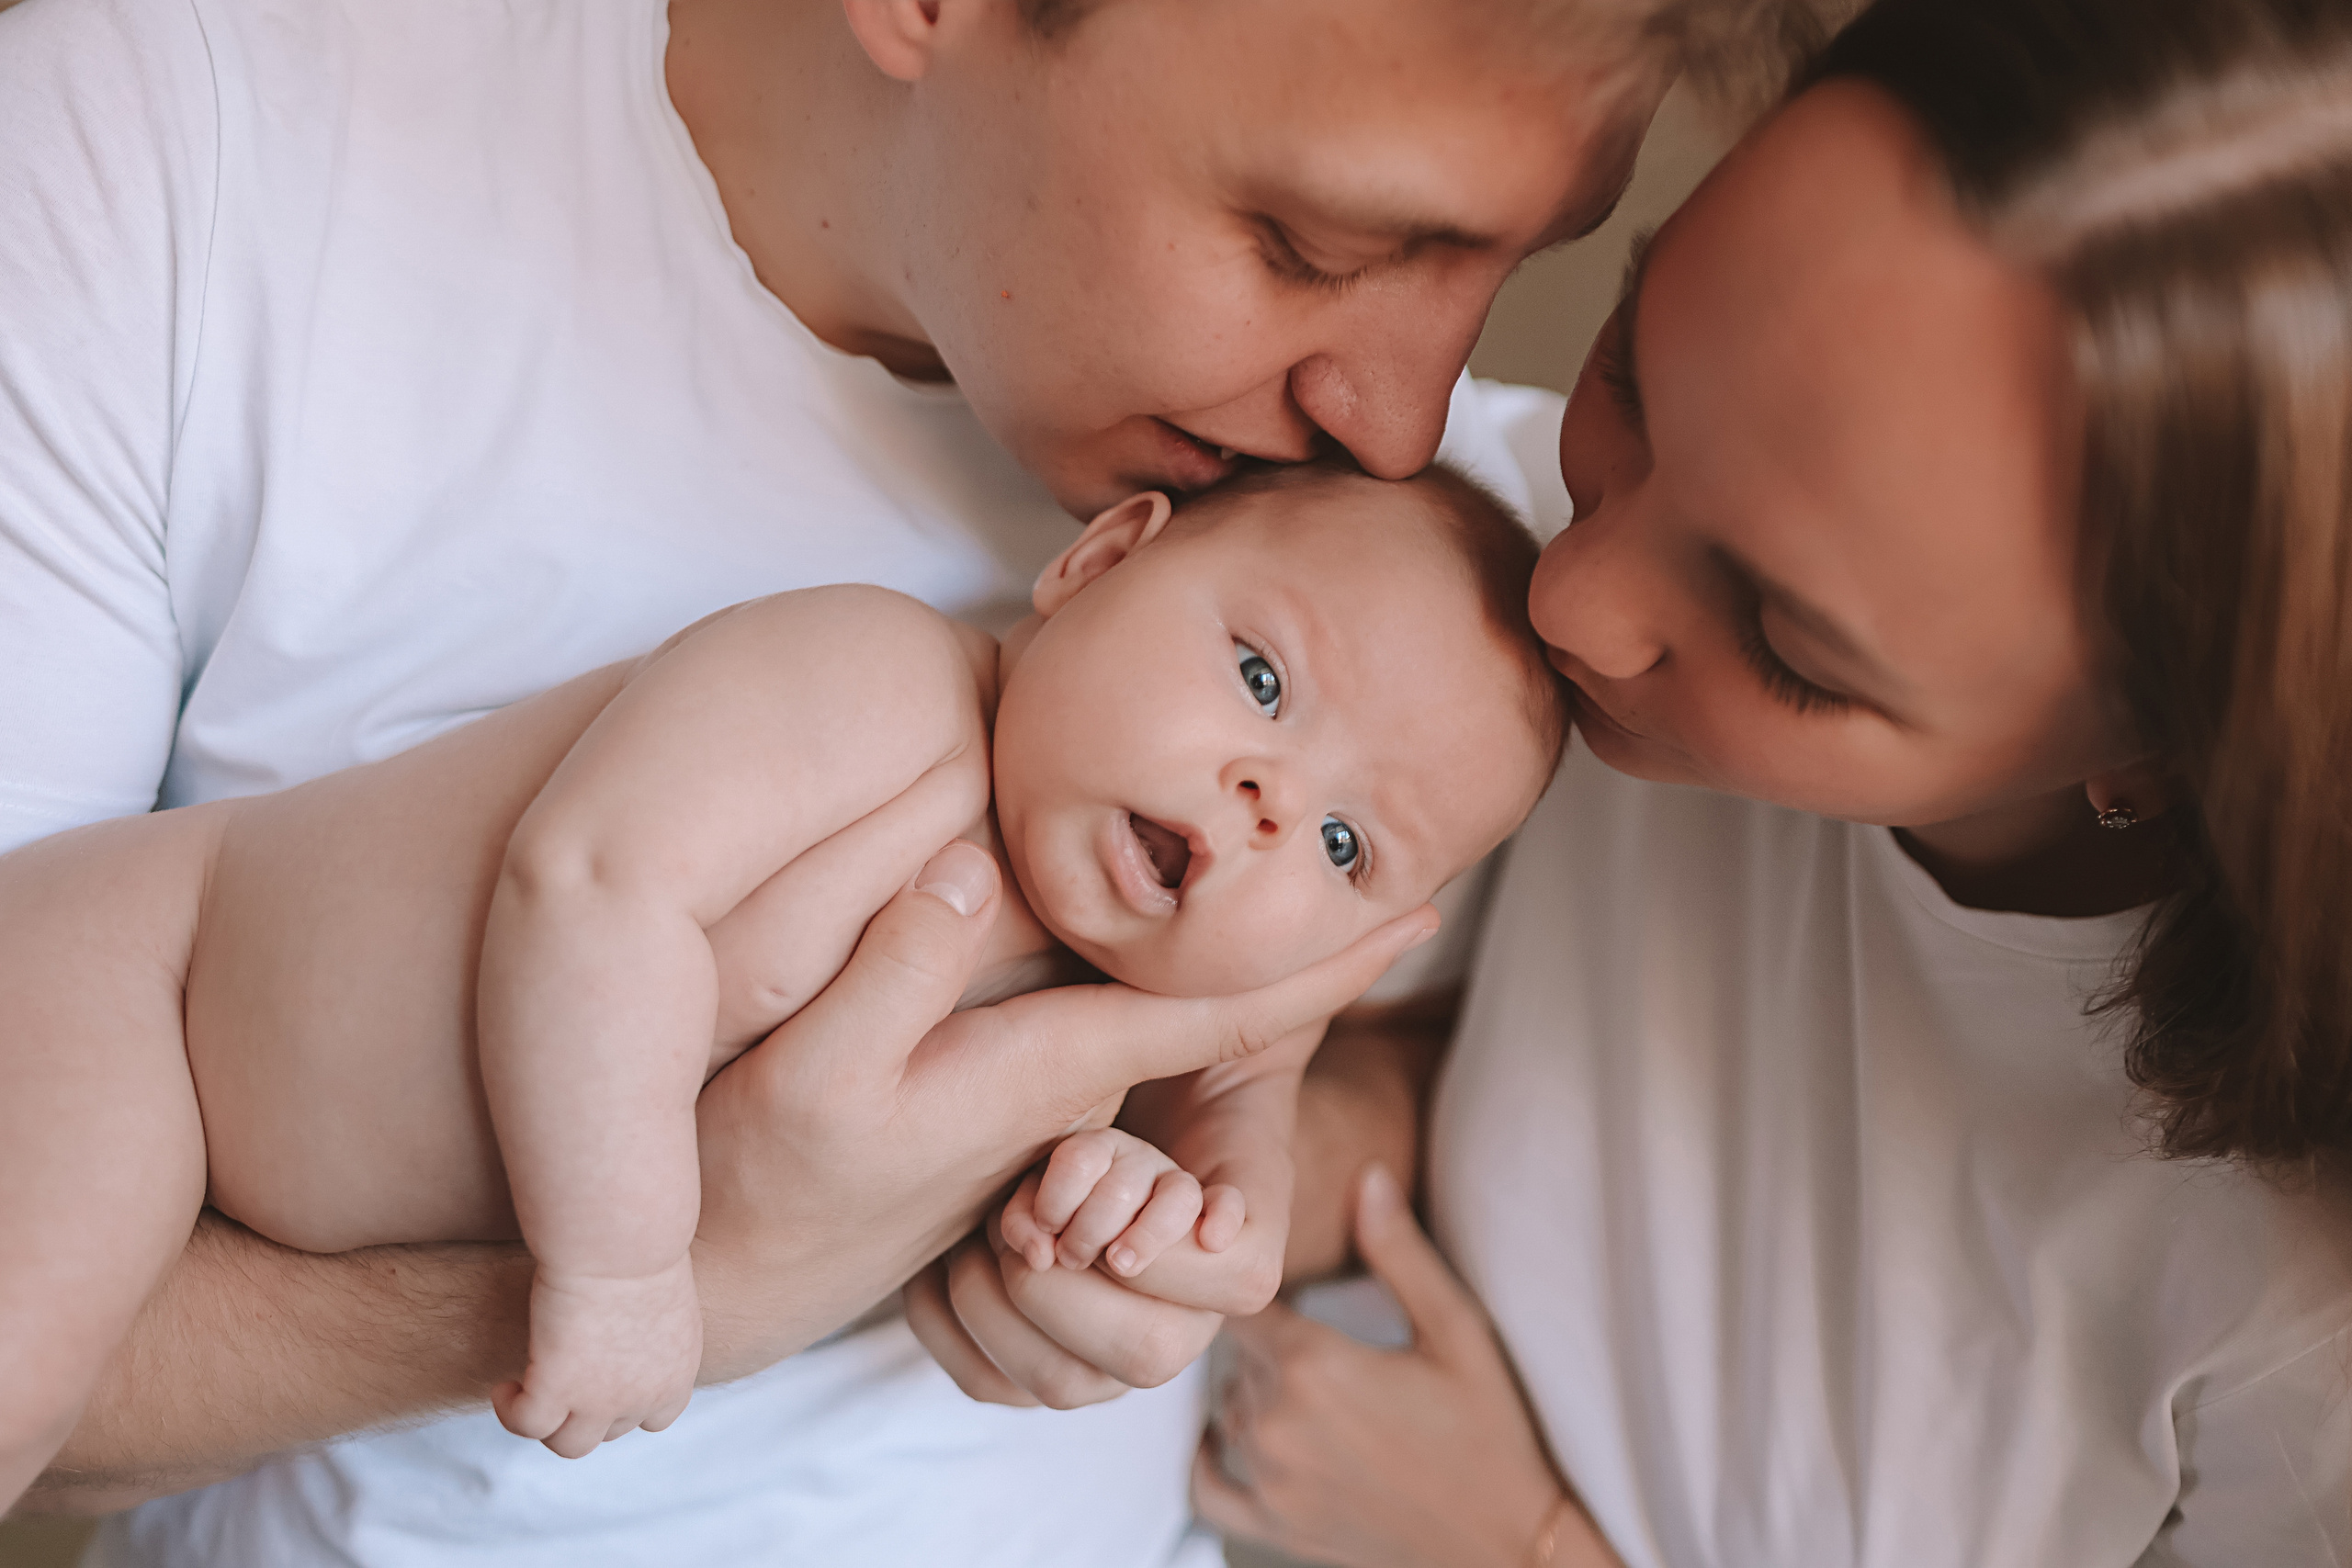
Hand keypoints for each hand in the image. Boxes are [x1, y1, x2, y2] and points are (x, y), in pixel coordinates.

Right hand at [493, 1257, 699, 1457]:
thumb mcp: (661, 1296)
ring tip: (527, 1389)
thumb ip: (649, 1326)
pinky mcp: (557, 1389)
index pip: (656, 1418)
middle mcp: (644, 1395)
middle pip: (609, 1432)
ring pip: (569, 1444)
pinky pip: (526, 1423)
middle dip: (585, 1411)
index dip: (627, 1408)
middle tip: (559, 1379)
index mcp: (676, 1371)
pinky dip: (510, 1411)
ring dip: (549, 1423)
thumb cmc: (641, 1246)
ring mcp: (601, 1400)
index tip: (602, 1385)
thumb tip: (625, 1324)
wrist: (621, 1240)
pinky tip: (502, 1387)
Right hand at [688, 841, 1436, 1381]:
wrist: (726, 1269)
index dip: (1318, 963)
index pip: (1219, 1015)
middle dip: (1305, 954)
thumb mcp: (816, 1072)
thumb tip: (976, 864)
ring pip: (1162, 1024)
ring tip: (1307, 888)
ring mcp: (1038, 1105)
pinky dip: (1157, 983)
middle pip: (1215, 1016)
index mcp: (1049, 1076)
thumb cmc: (766, 1178)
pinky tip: (1158, 930)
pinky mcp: (996, 1104)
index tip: (1418, 908)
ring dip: (1235, 967)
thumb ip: (898, 968)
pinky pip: (1105, 1034)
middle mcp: (1068, 1094)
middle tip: (1386, 864)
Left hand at [1194, 1164, 1621, 1567]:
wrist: (1506, 1543)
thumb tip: (1367, 1176)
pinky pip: (1204, 1484)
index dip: (1254, 1285)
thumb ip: (1399, 1253)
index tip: (1279, 1278)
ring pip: (1221, 1408)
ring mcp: (1269, 1480)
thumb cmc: (1492, 1433)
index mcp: (1314, 1366)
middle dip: (1264, 1338)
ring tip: (1299, 1378)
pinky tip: (1232, 1435)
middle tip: (1310, 1330)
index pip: (1241, 1302)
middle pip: (1231, 1353)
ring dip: (1248, 1390)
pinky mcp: (1272, 1526)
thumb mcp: (1456, 1331)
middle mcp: (1275, 1424)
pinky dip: (1209, 1456)